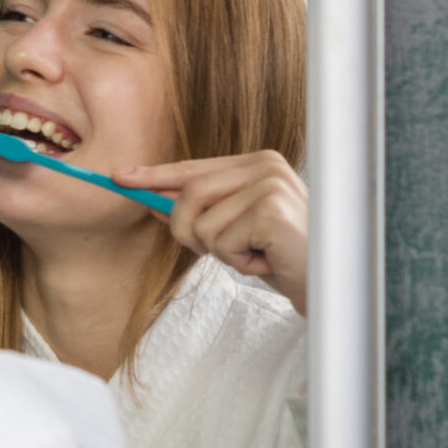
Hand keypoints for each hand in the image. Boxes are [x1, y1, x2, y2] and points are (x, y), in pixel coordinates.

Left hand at [114, 151, 309, 315]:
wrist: (327, 283)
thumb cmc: (283, 257)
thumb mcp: (235, 230)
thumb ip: (201, 212)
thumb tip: (153, 203)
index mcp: (257, 163)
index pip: (194, 167)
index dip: (154, 175)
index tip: (119, 178)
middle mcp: (265, 165)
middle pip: (189, 195)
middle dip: (188, 231)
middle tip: (220, 251)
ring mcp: (271, 184)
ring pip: (202, 222)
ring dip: (220, 251)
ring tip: (255, 254)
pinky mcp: (272, 210)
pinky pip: (222, 242)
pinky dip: (238, 262)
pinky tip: (266, 260)